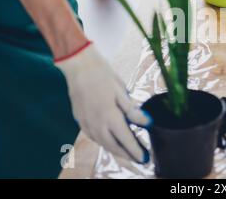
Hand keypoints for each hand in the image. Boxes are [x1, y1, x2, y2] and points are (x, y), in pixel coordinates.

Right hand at [55, 42, 151, 162]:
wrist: (78, 65)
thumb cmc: (103, 75)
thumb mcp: (121, 91)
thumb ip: (132, 110)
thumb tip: (147, 123)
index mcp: (109, 116)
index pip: (126, 140)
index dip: (136, 151)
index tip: (145, 158)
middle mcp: (97, 124)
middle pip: (113, 146)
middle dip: (127, 155)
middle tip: (138, 158)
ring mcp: (86, 123)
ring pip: (102, 144)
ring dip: (115, 150)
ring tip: (127, 152)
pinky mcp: (79, 120)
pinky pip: (93, 137)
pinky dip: (103, 142)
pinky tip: (109, 140)